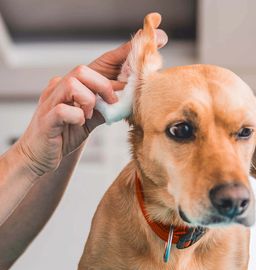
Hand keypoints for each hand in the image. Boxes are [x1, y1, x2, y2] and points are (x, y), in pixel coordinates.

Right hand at [15, 30, 167, 176]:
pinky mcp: (46, 119)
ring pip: (72, 83)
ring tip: (89, 115)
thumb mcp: (91, 118)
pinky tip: (79, 124)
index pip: (97, 64)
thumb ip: (105, 107)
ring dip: (89, 100)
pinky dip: (76, 116)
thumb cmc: (65, 134)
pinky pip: (62, 109)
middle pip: (83, 69)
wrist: (42, 156)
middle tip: (111, 103)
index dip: (119, 56)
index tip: (139, 53)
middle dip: (104, 85)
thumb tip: (128, 99)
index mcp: (73, 85)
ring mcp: (50, 101)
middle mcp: (60, 88)